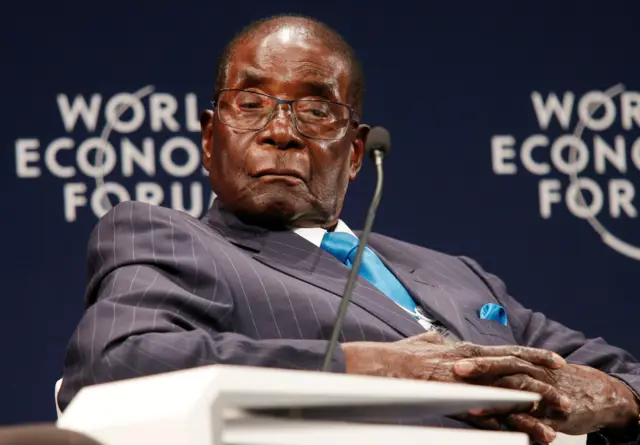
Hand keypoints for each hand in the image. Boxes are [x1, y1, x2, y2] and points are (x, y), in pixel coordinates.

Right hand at [342, 332, 567, 423]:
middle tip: (567, 391)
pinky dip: (513, 426)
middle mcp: (472, 364)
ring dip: (536, 407)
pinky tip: (529, 436)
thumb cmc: (398, 357)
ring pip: (510, 393)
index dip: (533, 355)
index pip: (507, 350)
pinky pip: (493, 417)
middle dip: (544, 380)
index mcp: (466, 350)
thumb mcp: (420, 342)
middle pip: (517, 369)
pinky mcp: (459, 403)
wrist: (381, 368)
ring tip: (558, 421)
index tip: (555, 360)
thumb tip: (436, 338)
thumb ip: (432, 340)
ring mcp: (468, 384)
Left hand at [455, 362, 639, 441]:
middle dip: (481, 369)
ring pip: (519, 392)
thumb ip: (501, 370)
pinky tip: (512, 429)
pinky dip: (525, 424)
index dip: (474, 356)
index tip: (452, 356)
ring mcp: (544, 393)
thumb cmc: (556, 381)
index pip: (495, 355)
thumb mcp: (530, 370)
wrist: (598, 393)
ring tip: (475, 407)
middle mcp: (532, 373)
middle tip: (457, 371)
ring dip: (496, 400)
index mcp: (523, 363)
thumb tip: (470, 367)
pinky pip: (537, 419)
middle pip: (504, 367)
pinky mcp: (555, 414)